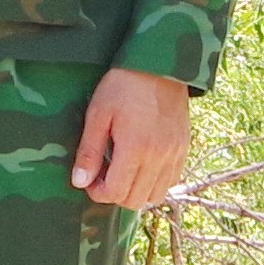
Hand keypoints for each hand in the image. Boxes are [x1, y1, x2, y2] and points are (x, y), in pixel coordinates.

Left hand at [72, 66, 194, 210]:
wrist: (159, 64)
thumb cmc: (123, 85)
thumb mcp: (98, 114)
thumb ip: (89, 152)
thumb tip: (80, 182)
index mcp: (135, 149)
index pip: (116, 193)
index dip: (98, 192)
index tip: (90, 180)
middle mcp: (158, 157)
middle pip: (135, 200)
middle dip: (115, 194)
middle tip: (104, 175)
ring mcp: (174, 154)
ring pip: (156, 195)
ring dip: (136, 191)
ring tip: (124, 171)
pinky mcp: (183, 148)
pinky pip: (172, 181)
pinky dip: (155, 182)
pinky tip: (143, 165)